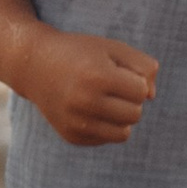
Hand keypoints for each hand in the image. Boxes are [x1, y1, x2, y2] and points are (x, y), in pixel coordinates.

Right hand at [18, 31, 159, 148]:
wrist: (34, 65)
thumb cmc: (80, 52)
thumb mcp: (112, 48)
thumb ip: (142, 66)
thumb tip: (152, 97)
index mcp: (97, 76)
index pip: (140, 91)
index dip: (135, 80)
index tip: (119, 71)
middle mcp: (85, 102)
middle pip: (135, 114)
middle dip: (130, 99)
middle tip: (112, 86)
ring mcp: (76, 122)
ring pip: (124, 132)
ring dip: (121, 116)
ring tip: (106, 99)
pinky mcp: (71, 136)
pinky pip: (105, 138)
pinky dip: (105, 125)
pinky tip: (89, 109)